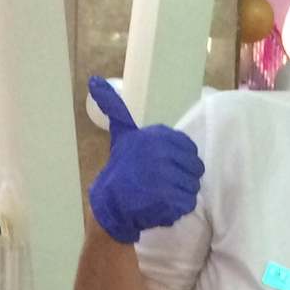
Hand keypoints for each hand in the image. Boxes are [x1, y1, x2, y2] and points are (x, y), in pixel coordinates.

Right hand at [86, 76, 202, 243]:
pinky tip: (162, 205)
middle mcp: (160, 153)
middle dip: (182, 177)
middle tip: (163, 183)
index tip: (166, 167)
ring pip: (192, 186)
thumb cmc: (120, 169)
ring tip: (161, 194)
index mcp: (155, 137)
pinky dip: (178, 208)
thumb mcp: (121, 135)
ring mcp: (165, 177)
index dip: (181, 160)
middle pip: (194, 168)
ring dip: (180, 193)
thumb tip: (95, 81)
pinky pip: (187, 202)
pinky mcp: (168, 199)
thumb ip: (116, 109)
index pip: (189, 148)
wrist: (110, 204)